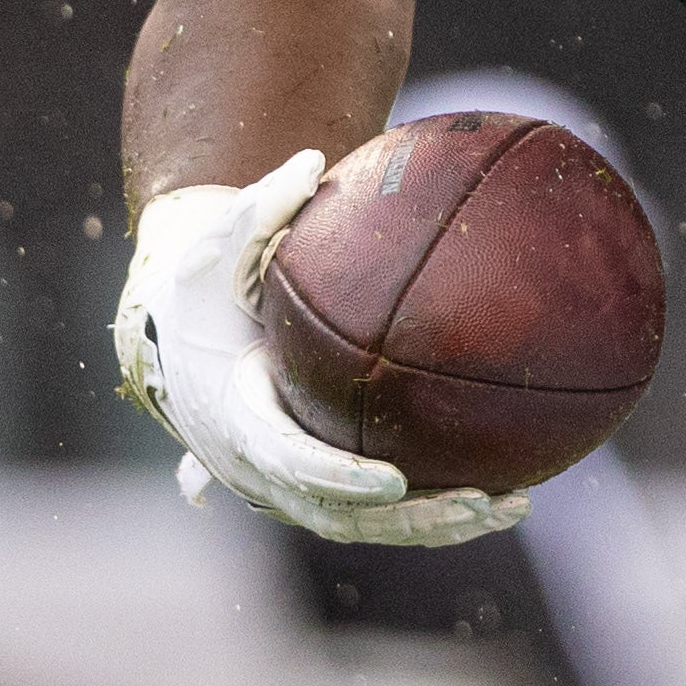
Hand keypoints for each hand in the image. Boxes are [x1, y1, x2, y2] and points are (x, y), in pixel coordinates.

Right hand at [116, 151, 529, 546]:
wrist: (174, 335)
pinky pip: (379, 509)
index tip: (394, 481)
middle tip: (478, 500)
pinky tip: (503, 490)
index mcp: (238, 417)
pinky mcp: (317, 482)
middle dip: (412, 518)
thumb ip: (261, 208)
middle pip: (343, 516)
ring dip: (439, 524)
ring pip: (369, 525)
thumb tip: (312, 161)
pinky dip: (434, 507)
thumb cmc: (203, 287)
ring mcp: (289, 484)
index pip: (292, 461)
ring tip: (512, 503)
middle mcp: (262, 467)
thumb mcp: (216, 245)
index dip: (341, 479)